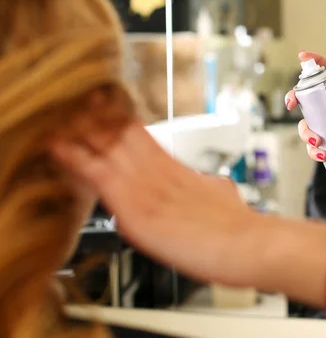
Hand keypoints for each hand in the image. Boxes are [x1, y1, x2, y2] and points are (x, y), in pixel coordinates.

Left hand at [50, 117, 262, 286]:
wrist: (247, 243)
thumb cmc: (238, 226)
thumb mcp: (221, 192)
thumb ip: (201, 184)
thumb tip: (201, 182)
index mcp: (177, 168)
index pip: (141, 137)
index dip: (118, 121)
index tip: (102, 107)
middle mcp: (159, 172)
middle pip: (121, 136)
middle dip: (97, 120)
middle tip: (78, 102)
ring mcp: (147, 189)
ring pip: (106, 150)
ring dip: (82, 134)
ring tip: (58, 118)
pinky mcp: (137, 211)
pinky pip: (100, 178)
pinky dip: (77, 162)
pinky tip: (58, 148)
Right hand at [285, 51, 325, 172]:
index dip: (315, 62)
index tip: (302, 56)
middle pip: (305, 98)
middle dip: (293, 97)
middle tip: (291, 104)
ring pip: (304, 126)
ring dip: (306, 133)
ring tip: (318, 142)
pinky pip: (311, 147)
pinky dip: (313, 151)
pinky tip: (324, 155)